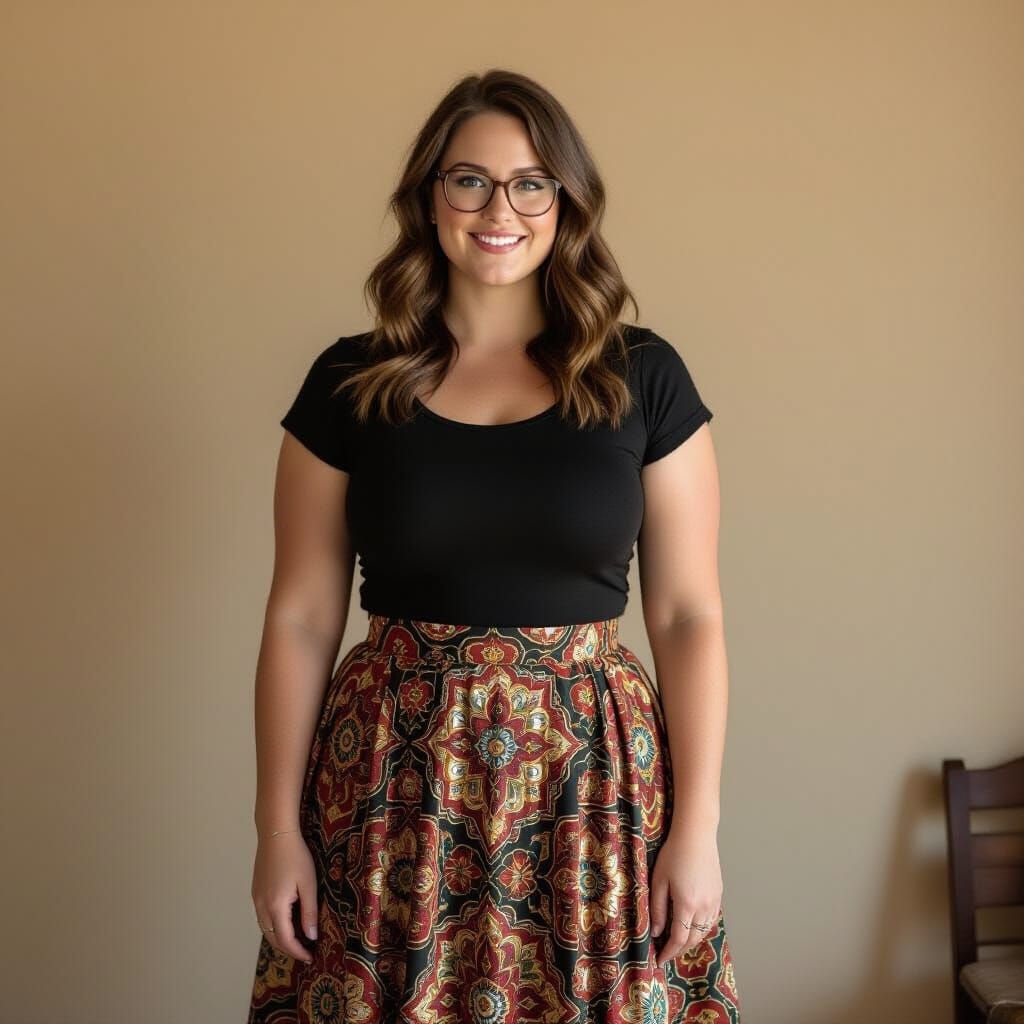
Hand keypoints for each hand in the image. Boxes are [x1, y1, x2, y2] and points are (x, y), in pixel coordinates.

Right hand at [251, 831, 318, 963]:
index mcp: (276, 907)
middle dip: (288, 948)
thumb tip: (311, 936)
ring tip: (297, 940)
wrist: (276, 834)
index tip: (310, 957)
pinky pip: (262, 917)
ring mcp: (256, 899)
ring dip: (279, 938)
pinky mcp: (255, 891)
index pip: (285, 940)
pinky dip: (273, 926)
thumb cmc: (296, 857)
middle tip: (305, 952)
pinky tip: (285, 921)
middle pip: (272, 938)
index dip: (298, 951)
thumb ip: (309, 912)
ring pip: (265, 929)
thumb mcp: (309, 884)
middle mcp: (262, 906)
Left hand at [649, 821, 722, 968]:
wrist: (696, 836)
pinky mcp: (719, 895)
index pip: (678, 939)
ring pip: (704, 932)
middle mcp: (704, 907)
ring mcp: (714, 902)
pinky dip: (701, 930)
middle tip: (666, 954)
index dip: (669, 953)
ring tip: (677, 943)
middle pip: (693, 939)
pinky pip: (711, 921)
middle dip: (679, 950)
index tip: (660, 960)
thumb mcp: (659, 881)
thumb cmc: (673, 855)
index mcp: (686, 905)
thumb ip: (657, 909)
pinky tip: (692, 927)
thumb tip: (655, 932)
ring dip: (691, 941)